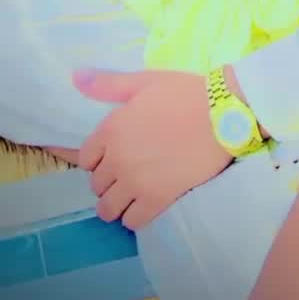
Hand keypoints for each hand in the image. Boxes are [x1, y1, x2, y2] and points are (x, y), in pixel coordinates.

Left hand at [72, 68, 231, 229]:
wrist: (222, 113)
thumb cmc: (185, 93)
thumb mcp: (144, 82)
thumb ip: (108, 84)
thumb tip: (75, 77)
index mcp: (111, 129)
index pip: (85, 159)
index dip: (99, 158)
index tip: (116, 154)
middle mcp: (118, 159)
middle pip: (97, 185)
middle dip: (109, 180)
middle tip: (130, 172)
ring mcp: (136, 182)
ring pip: (108, 209)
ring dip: (118, 203)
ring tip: (135, 193)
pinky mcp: (158, 199)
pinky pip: (132, 222)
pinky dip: (136, 216)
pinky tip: (147, 203)